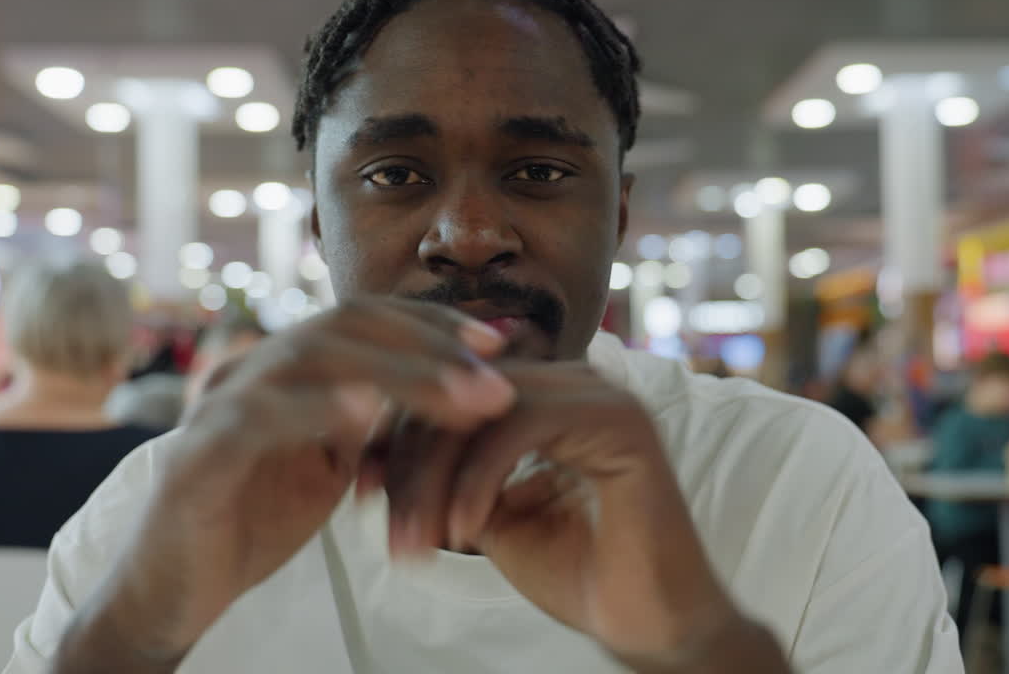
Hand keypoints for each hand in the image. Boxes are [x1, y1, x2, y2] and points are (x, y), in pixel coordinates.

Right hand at [68, 298, 515, 664]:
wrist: (175, 587)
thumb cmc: (253, 520)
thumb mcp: (330, 465)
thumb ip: (373, 426)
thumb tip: (452, 397)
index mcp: (287, 369)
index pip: (365, 318)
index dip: (432, 323)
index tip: (498, 342)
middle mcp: (253, 370)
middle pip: (347, 325)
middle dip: (430, 346)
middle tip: (496, 377)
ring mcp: (221, 406)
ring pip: (313, 358)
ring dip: (398, 374)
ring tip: (463, 398)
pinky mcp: (198, 455)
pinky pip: (259, 417)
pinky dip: (316, 408)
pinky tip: (368, 414)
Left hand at [375, 362, 784, 668]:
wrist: (649, 627)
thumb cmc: (579, 574)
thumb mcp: (491, 518)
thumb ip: (450, 475)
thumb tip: (382, 454)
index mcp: (546, 397)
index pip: (453, 393)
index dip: (398, 435)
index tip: (359, 487)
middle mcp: (573, 382)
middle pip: (461, 394)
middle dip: (408, 458)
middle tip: (375, 518)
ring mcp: (599, 395)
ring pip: (483, 408)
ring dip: (436, 475)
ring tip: (414, 537)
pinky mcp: (618, 420)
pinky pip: (521, 427)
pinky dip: (478, 479)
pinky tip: (460, 529)